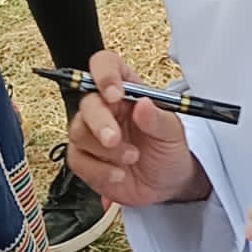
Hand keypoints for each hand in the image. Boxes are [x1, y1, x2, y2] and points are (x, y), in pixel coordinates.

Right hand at [67, 50, 208, 207]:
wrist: (167, 185)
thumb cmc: (168, 150)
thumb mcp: (173, 132)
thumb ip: (159, 118)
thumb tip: (143, 104)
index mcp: (127, 90)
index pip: (105, 65)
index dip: (104, 74)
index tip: (114, 94)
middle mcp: (106, 108)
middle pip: (87, 102)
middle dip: (99, 121)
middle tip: (114, 138)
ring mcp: (92, 133)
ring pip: (78, 131)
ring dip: (105, 150)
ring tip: (132, 157)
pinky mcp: (85, 158)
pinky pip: (78, 159)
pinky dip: (99, 170)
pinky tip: (119, 174)